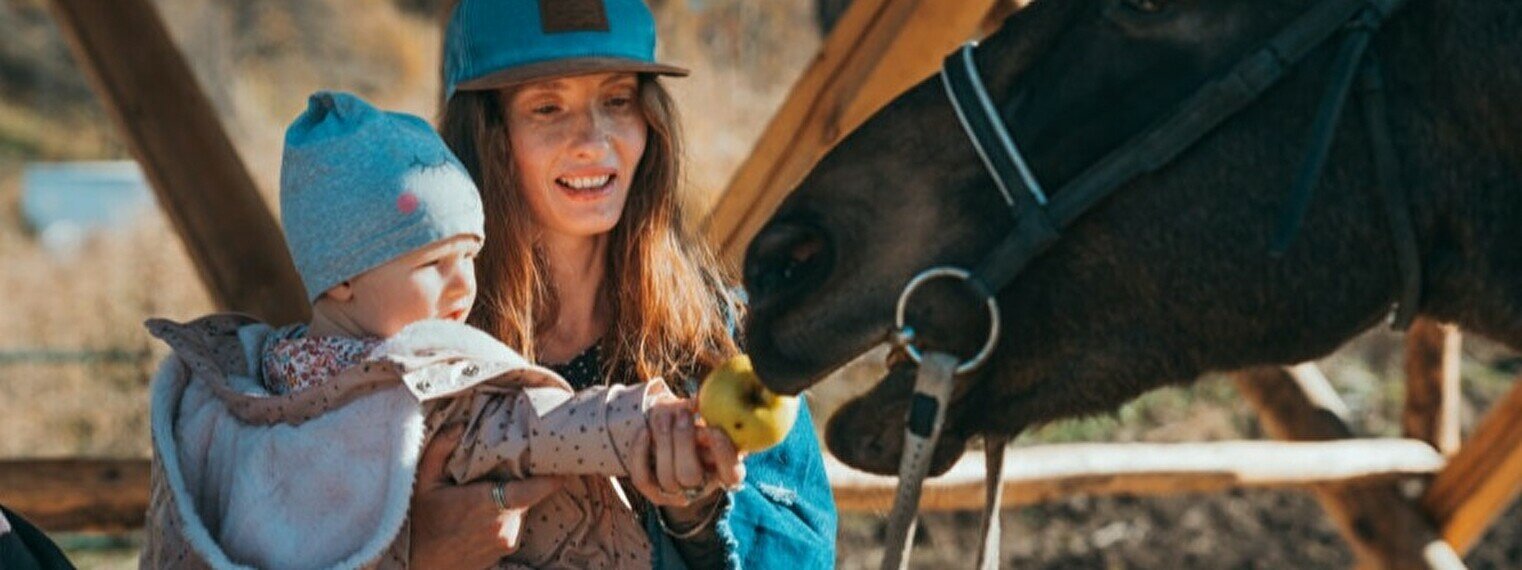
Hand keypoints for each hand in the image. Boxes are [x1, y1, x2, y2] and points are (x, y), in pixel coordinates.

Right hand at [409, 424, 565, 567]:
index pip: (533, 490)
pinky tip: (481, 518)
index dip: (551, 477)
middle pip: (525, 496)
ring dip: (508, 503)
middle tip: (498, 474)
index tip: (560, 463)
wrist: (418, 565)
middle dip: (516, 484)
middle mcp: (503, 526)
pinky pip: (513, 527)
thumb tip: (459, 425)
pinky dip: (503, 519)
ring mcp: (506, 542)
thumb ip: (440, 450)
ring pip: (519, 512)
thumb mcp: (423, 482)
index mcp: (487, 504)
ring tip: (483, 499)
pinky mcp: (504, 552)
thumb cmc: (420, 523)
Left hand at [629, 398, 745, 508]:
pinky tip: (644, 430)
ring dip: (663, 441)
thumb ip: (709, 413)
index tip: (714, 429)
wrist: (671, 434)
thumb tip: (698, 402)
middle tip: (682, 414)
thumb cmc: (698, 423)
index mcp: (726, 471)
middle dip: (683, 443)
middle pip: (690, 476)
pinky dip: (640, 453)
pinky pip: (642, 478)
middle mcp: (702, 487)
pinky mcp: (653, 492)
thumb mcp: (709, 417)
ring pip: (666, 478)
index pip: (732, 474)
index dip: (723, 454)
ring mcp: (677, 493)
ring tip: (662, 414)